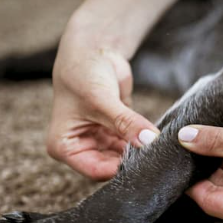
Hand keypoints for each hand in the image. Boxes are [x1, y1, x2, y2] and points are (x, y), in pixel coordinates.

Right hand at [47, 19, 159, 180]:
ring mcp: (99, 141)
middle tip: (156, 156)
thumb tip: (149, 141)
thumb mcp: (102, 101)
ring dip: (140, 152)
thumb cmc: (83, 74)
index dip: (120, 169)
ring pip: (124, 157)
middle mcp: (81, 147)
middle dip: (132, 161)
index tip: (144, 161)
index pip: (95, 171)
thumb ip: (125, 123)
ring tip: (158, 147)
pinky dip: (144, 143)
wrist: (93, 52)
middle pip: (111, 166)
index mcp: (64, 147)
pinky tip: (157, 140)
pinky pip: (133, 145)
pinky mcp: (116, 132)